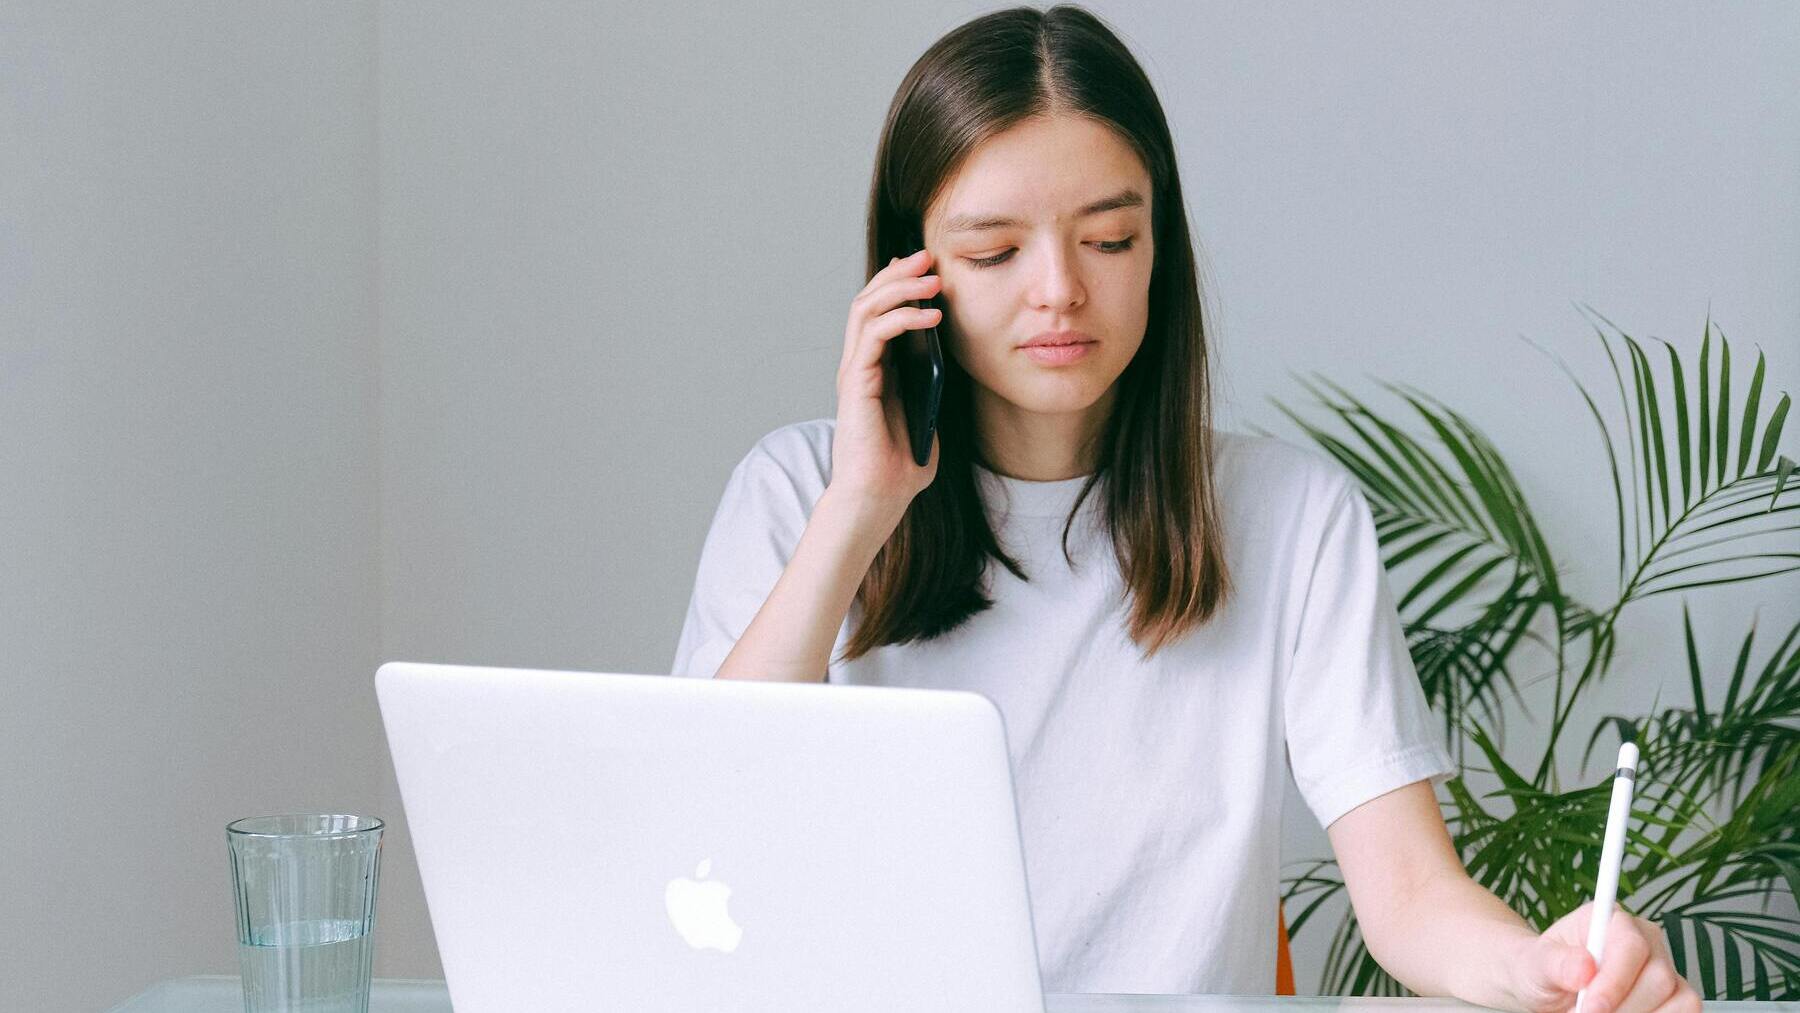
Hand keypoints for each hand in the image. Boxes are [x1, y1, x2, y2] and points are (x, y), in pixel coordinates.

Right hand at [830, 245, 941, 511]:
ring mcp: (855, 372)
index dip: (900, 284)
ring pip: (866, 309)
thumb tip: (952, 357)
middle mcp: (859, 364)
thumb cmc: (902, 464)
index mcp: (875, 369)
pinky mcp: (856, 383)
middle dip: (898, 273)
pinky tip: (931, 315)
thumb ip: (933, 385)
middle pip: (869, 300)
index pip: (879, 312)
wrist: (880, 497)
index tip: (929, 266)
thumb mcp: (929, 412)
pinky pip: (875, 335)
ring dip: (900, 287)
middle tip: (928, 256)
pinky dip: (902, 318)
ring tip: (931, 277)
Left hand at [1507, 902, 1701, 1012]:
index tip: (1591, 1007)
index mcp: (1611, 920)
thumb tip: (1584, 967)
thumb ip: (1557, 962)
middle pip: (1658, 978)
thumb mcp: (1536, 963)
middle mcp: (1645, 940)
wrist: (1547, 988)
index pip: (1631, 946)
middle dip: (1623, 1008)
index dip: (1614, 982)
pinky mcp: (1673, 996)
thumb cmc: (1542, 969)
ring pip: (1678, 1000)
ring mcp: (1663, 968)